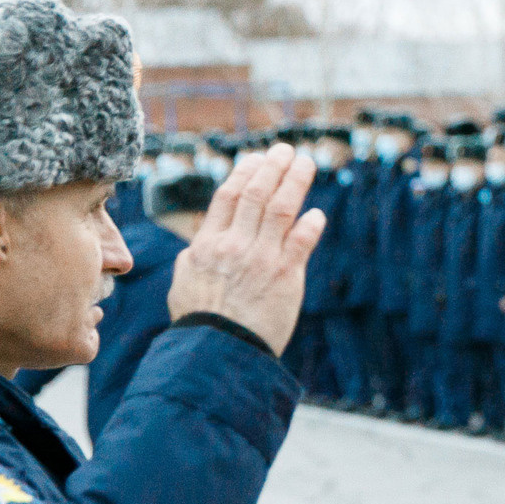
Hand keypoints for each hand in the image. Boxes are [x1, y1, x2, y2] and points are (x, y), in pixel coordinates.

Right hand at [168, 144, 326, 354]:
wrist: (218, 352)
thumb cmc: (200, 321)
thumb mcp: (186, 281)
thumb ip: (197, 255)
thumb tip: (201, 240)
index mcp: (208, 244)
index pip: (227, 196)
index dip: (244, 173)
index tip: (256, 159)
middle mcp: (235, 245)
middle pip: (257, 194)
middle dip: (273, 167)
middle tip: (286, 151)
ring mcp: (262, 259)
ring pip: (281, 209)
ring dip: (295, 182)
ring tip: (305, 163)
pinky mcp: (286, 276)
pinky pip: (302, 242)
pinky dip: (311, 224)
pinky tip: (317, 214)